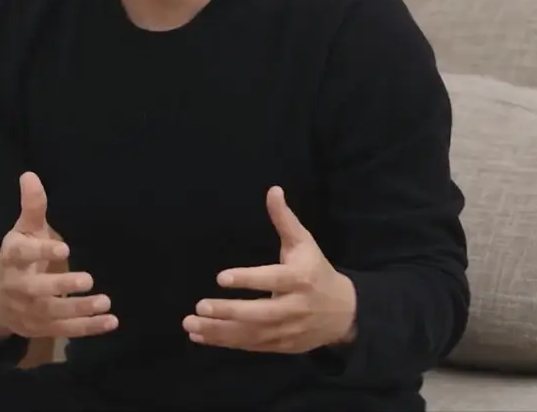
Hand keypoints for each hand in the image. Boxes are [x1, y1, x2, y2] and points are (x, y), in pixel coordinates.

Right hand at [0, 171, 117, 339]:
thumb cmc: (16, 257)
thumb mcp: (22, 231)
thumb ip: (32, 207)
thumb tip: (30, 175)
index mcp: (12, 257)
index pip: (23, 254)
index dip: (42, 252)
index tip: (65, 249)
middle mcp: (18, 286)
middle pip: (37, 289)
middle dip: (61, 286)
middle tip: (88, 279)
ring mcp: (29, 310)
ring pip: (54, 313)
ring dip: (80, 310)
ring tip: (105, 301)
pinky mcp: (41, 328)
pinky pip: (66, 330)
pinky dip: (88, 328)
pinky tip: (111, 321)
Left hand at [182, 186, 356, 353]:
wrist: (345, 313)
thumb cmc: (317, 271)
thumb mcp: (304, 242)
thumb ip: (284, 219)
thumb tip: (273, 189)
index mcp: (300, 279)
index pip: (272, 279)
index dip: (247, 279)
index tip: (220, 277)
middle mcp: (294, 307)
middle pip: (259, 313)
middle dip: (228, 312)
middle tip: (199, 305)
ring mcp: (288, 330)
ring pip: (251, 334)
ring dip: (219, 331)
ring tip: (190, 324)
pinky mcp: (281, 346)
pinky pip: (251, 346)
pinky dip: (225, 342)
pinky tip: (201, 336)